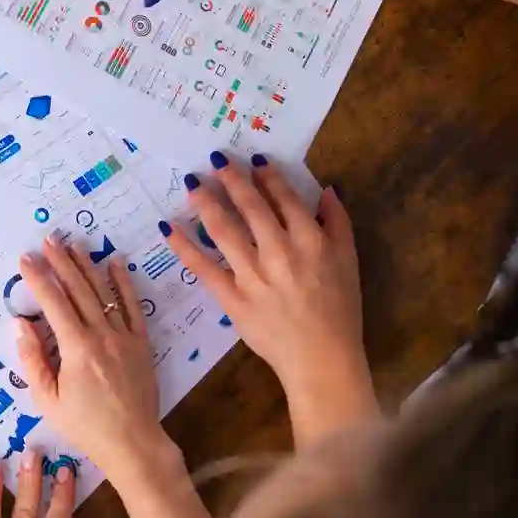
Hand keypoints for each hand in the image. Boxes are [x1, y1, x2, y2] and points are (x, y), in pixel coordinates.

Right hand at [13, 238, 210, 517]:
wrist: (132, 442)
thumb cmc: (85, 426)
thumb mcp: (48, 400)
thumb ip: (33, 359)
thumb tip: (20, 324)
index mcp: (76, 348)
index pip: (53, 302)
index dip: (38, 277)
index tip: (25, 259)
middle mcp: (102, 335)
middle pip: (79, 289)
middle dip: (62, 262)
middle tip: (49, 240)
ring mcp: (125, 337)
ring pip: (104, 292)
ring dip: (88, 266)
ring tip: (75, 245)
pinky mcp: (142, 343)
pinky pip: (133, 306)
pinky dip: (124, 283)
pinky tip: (116, 263)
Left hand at [163, 156, 379, 444]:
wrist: (322, 358)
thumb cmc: (339, 310)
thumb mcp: (349, 260)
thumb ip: (337, 222)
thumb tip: (326, 189)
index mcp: (310, 239)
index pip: (283, 198)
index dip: (266, 175)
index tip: (252, 159)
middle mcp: (279, 250)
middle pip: (249, 206)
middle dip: (230, 178)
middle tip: (215, 159)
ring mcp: (252, 274)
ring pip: (223, 229)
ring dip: (205, 202)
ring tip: (191, 182)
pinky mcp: (232, 298)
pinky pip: (203, 267)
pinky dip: (183, 246)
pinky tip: (167, 227)